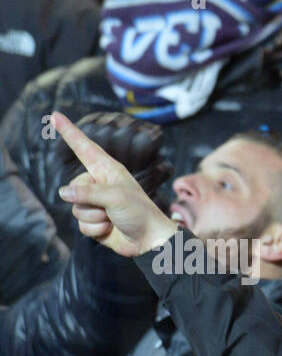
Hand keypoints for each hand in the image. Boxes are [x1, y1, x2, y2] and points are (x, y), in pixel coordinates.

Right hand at [54, 111, 176, 256]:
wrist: (151, 240)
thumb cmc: (140, 213)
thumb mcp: (116, 196)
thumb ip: (87, 192)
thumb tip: (63, 193)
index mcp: (108, 170)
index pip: (83, 148)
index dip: (69, 132)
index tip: (55, 116)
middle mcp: (100, 184)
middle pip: (74, 188)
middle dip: (90, 201)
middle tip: (111, 208)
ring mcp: (96, 203)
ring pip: (76, 208)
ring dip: (95, 217)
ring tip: (113, 218)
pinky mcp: (94, 221)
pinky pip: (81, 225)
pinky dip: (96, 229)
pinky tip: (111, 229)